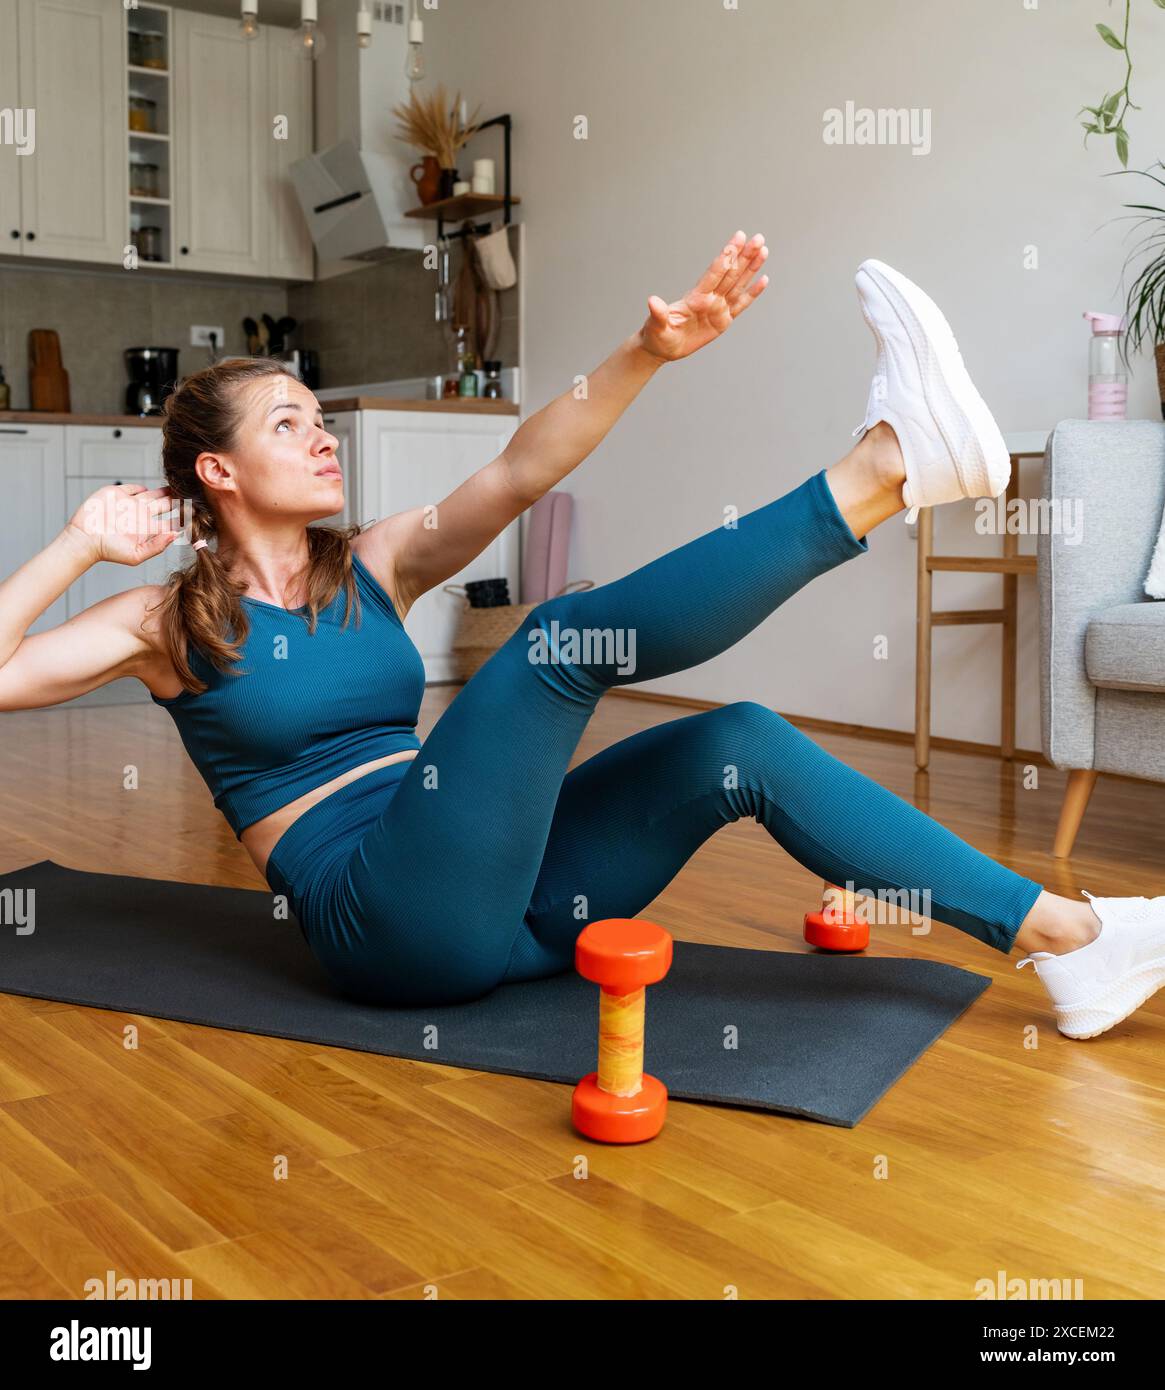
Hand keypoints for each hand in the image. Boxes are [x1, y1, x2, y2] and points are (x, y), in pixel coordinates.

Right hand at [66, 483, 182, 566]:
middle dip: (179, 499)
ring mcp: (131, 504)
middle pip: (167, 504)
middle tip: (192, 493)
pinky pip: (134, 488)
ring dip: (166, 490)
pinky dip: (142, 487)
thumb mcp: (136, 555)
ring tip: (178, 485)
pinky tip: (149, 488)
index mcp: (150, 529)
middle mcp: (143, 516)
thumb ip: (157, 546)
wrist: (84, 539)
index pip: (172, 521)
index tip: (197, 512)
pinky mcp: (118, 494)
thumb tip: (175, 535)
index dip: (184, 517)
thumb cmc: (108, 551)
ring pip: (154, 494)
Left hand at [637, 230, 768, 361]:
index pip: (715, 273)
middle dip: (744, 256)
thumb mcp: (656, 326)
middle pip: (730, 274)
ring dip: (751, 268)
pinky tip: (763, 280)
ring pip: (738, 285)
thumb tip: (652, 301)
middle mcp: (709, 299)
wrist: (662, 347)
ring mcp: (717, 308)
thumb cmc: (657, 335)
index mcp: (695, 297)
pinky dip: (752, 293)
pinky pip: (741, 305)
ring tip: (763, 250)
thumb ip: (658, 313)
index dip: (727, 255)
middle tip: (758, 238)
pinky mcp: (723, 320)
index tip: (738, 238)